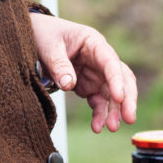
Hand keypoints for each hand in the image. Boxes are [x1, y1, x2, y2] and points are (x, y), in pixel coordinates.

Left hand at [29, 12, 136, 132]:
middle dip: (127, 99)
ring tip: (112, 127)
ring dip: (114, 111)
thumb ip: (58, 64)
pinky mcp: (87, 86)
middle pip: (121, 79)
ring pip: (112, 94)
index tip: (118, 97)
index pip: (111, 62)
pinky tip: (97, 127)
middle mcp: (99, 59)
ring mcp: (95, 74)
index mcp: (93, 43)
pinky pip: (98, 102)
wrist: (33, 37)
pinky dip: (99, 114)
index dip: (117, 80)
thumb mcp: (48, 46)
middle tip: (129, 118)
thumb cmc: (44, 35)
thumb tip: (68, 84)